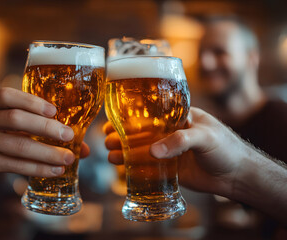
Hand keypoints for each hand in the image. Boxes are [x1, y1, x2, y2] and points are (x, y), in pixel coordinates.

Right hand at [0, 88, 89, 197]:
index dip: (32, 101)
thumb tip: (83, 147)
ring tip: (68, 158)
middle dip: (46, 128)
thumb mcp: (10, 132)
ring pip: (17, 144)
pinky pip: (13, 164)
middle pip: (15, 118)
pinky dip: (37, 168)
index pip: (6, 95)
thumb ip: (38, 133)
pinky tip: (54, 170)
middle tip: (69, 136)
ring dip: (47, 152)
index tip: (55, 111)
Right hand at [104, 107, 248, 197]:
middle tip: (107, 138)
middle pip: (140, 130)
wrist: (236, 176)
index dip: (131, 115)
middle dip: (122, 133)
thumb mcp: (205, 137)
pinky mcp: (169, 167)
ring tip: (110, 152)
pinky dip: (133, 164)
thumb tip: (153, 151)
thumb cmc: (227, 148)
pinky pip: (147, 164)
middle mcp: (170, 132)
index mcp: (179, 117)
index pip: (150, 113)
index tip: (114, 119)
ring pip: (141, 147)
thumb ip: (181, 141)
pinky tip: (120, 165)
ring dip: (124, 149)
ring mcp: (169, 150)